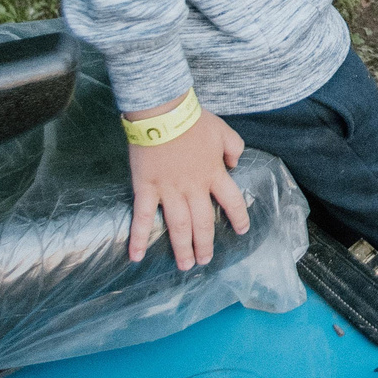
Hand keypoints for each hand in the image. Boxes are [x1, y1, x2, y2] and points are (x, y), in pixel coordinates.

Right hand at [122, 104, 248, 268]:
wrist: (162, 112)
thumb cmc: (193, 119)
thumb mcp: (224, 131)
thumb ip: (234, 149)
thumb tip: (234, 165)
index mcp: (214, 174)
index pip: (232, 202)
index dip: (238, 218)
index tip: (241, 230)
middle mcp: (193, 187)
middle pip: (203, 222)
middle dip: (205, 244)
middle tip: (205, 261)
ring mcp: (169, 190)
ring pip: (178, 226)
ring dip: (182, 248)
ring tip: (185, 265)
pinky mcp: (146, 188)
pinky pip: (142, 217)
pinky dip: (138, 237)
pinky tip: (136, 256)